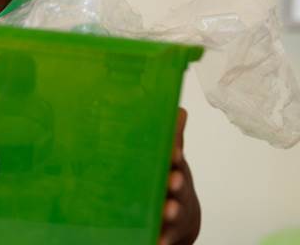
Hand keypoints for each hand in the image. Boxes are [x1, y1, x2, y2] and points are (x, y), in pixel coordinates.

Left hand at [159, 108, 200, 244]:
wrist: (184, 220)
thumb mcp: (173, 158)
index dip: (174, 155)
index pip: (176, 159)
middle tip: (173, 180)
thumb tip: (178, 108)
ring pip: (174, 213)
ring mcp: (174, 213)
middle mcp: (177, 192)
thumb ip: (172, 136)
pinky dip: (160, 239)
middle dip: (176, 183)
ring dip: (171, 211)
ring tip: (168, 210)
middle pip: (179, 188)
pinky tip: (155, 241)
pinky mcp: (166, 233)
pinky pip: (163, 236)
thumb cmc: (173, 181)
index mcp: (175, 169)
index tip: (172, 152)